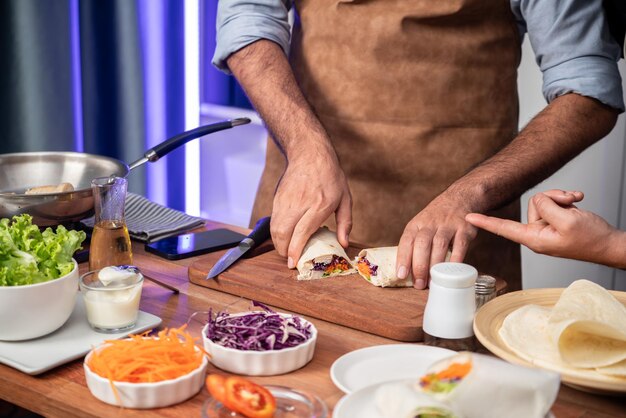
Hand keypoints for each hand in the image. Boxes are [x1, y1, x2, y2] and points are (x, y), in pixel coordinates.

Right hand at [270, 147, 351, 267]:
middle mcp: (300, 203)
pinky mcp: (277, 199)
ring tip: (287, 250)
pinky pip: (273, 221)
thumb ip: (345, 223)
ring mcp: (286, 201)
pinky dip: (276, 233)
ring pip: (274, 228)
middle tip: (291, 259)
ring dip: (278, 243)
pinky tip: (285, 236)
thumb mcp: (345, 198)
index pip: (301, 232)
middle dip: (284, 251)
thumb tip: (343, 244)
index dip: (295, 250)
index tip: (293, 263)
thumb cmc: (331, 176)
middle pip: (283, 233)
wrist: (309, 153)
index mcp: (319, 204)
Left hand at [396, 193, 477, 289]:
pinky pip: (460, 246)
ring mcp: (448, 225)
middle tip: (419, 284)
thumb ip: (415, 244)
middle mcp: (431, 223)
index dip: (403, 258)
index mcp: (417, 224)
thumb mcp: (421, 224)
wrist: (461, 198)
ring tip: (433, 281)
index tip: (401, 274)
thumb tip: (407, 271)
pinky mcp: (465, 228)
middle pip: (422, 244)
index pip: (406, 240)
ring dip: (435, 265)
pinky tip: (451, 272)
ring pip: (439, 245)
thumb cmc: (437, 218)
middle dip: (419, 266)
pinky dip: (455, 260)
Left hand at [465, 190, 624, 266]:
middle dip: (552, 199)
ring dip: (561, 199)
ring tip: (575, 207)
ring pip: (544, 201)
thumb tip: (537, 199)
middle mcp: (536, 233)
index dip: (485, 222)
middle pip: (533, 204)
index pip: (504, 228)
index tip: (467, 218)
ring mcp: (545, 227)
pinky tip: (577, 203)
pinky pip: (553, 202)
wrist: (610, 243)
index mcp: (534, 239)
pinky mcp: (554, 220)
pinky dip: (566, 200)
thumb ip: (546, 207)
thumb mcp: (567, 220)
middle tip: (570, 206)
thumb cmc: (592, 238)